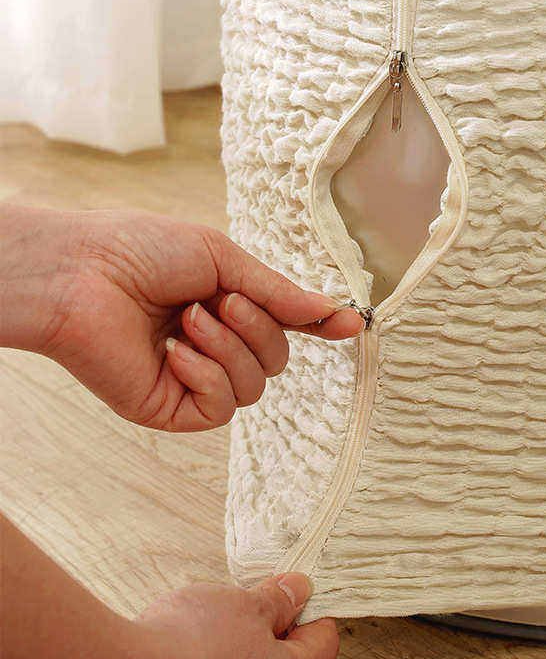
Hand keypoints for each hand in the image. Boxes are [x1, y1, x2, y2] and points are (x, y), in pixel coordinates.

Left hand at [0, 205, 363, 430]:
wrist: (81, 273)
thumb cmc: (142, 251)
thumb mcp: (223, 259)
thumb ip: (277, 292)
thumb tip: (328, 311)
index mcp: (228, 305)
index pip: (284, 325)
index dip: (319, 325)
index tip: (352, 323)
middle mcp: (215, 345)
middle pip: (276, 358)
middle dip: (257, 327)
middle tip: (219, 300)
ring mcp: (195, 378)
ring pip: (255, 386)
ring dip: (229, 348)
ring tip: (188, 319)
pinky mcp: (172, 407)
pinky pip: (222, 406)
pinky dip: (206, 374)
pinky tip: (175, 351)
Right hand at [132, 573, 337, 658]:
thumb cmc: (188, 642)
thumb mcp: (244, 605)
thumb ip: (277, 600)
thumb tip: (299, 589)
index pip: (323, 642)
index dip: (314, 609)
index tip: (302, 591)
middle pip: (292, 658)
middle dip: (280, 625)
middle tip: (265, 598)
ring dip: (250, 639)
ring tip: (229, 616)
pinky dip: (226, 654)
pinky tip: (205, 637)